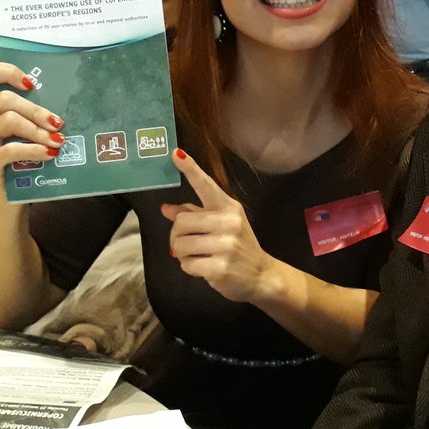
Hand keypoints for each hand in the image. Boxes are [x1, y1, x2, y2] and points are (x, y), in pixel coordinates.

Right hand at [0, 61, 65, 196]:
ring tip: (57, 140)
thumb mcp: (29, 130)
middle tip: (58, 122)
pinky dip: (33, 150)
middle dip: (36, 110)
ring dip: (37, 130)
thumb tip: (66, 98)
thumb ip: (35, 113)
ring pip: (8, 121)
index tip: (32, 83)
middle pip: (4, 100)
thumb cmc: (26, 158)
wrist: (14, 195)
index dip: (7, 72)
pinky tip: (49, 153)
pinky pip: (9, 150)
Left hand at [161, 149, 278, 304]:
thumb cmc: (237, 247)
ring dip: (182, 254)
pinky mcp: (220, 267)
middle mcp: (229, 222)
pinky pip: (186, 264)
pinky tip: (205, 267)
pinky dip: (190, 268)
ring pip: (180, 245)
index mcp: (228, 207)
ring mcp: (226, 245)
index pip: (206, 185)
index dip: (190, 169)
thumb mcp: (221, 226)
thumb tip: (167, 209)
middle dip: (178, 236)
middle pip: (181, 222)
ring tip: (199, 255)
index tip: (176, 154)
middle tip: (190, 243)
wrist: (261, 275)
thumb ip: (194, 214)